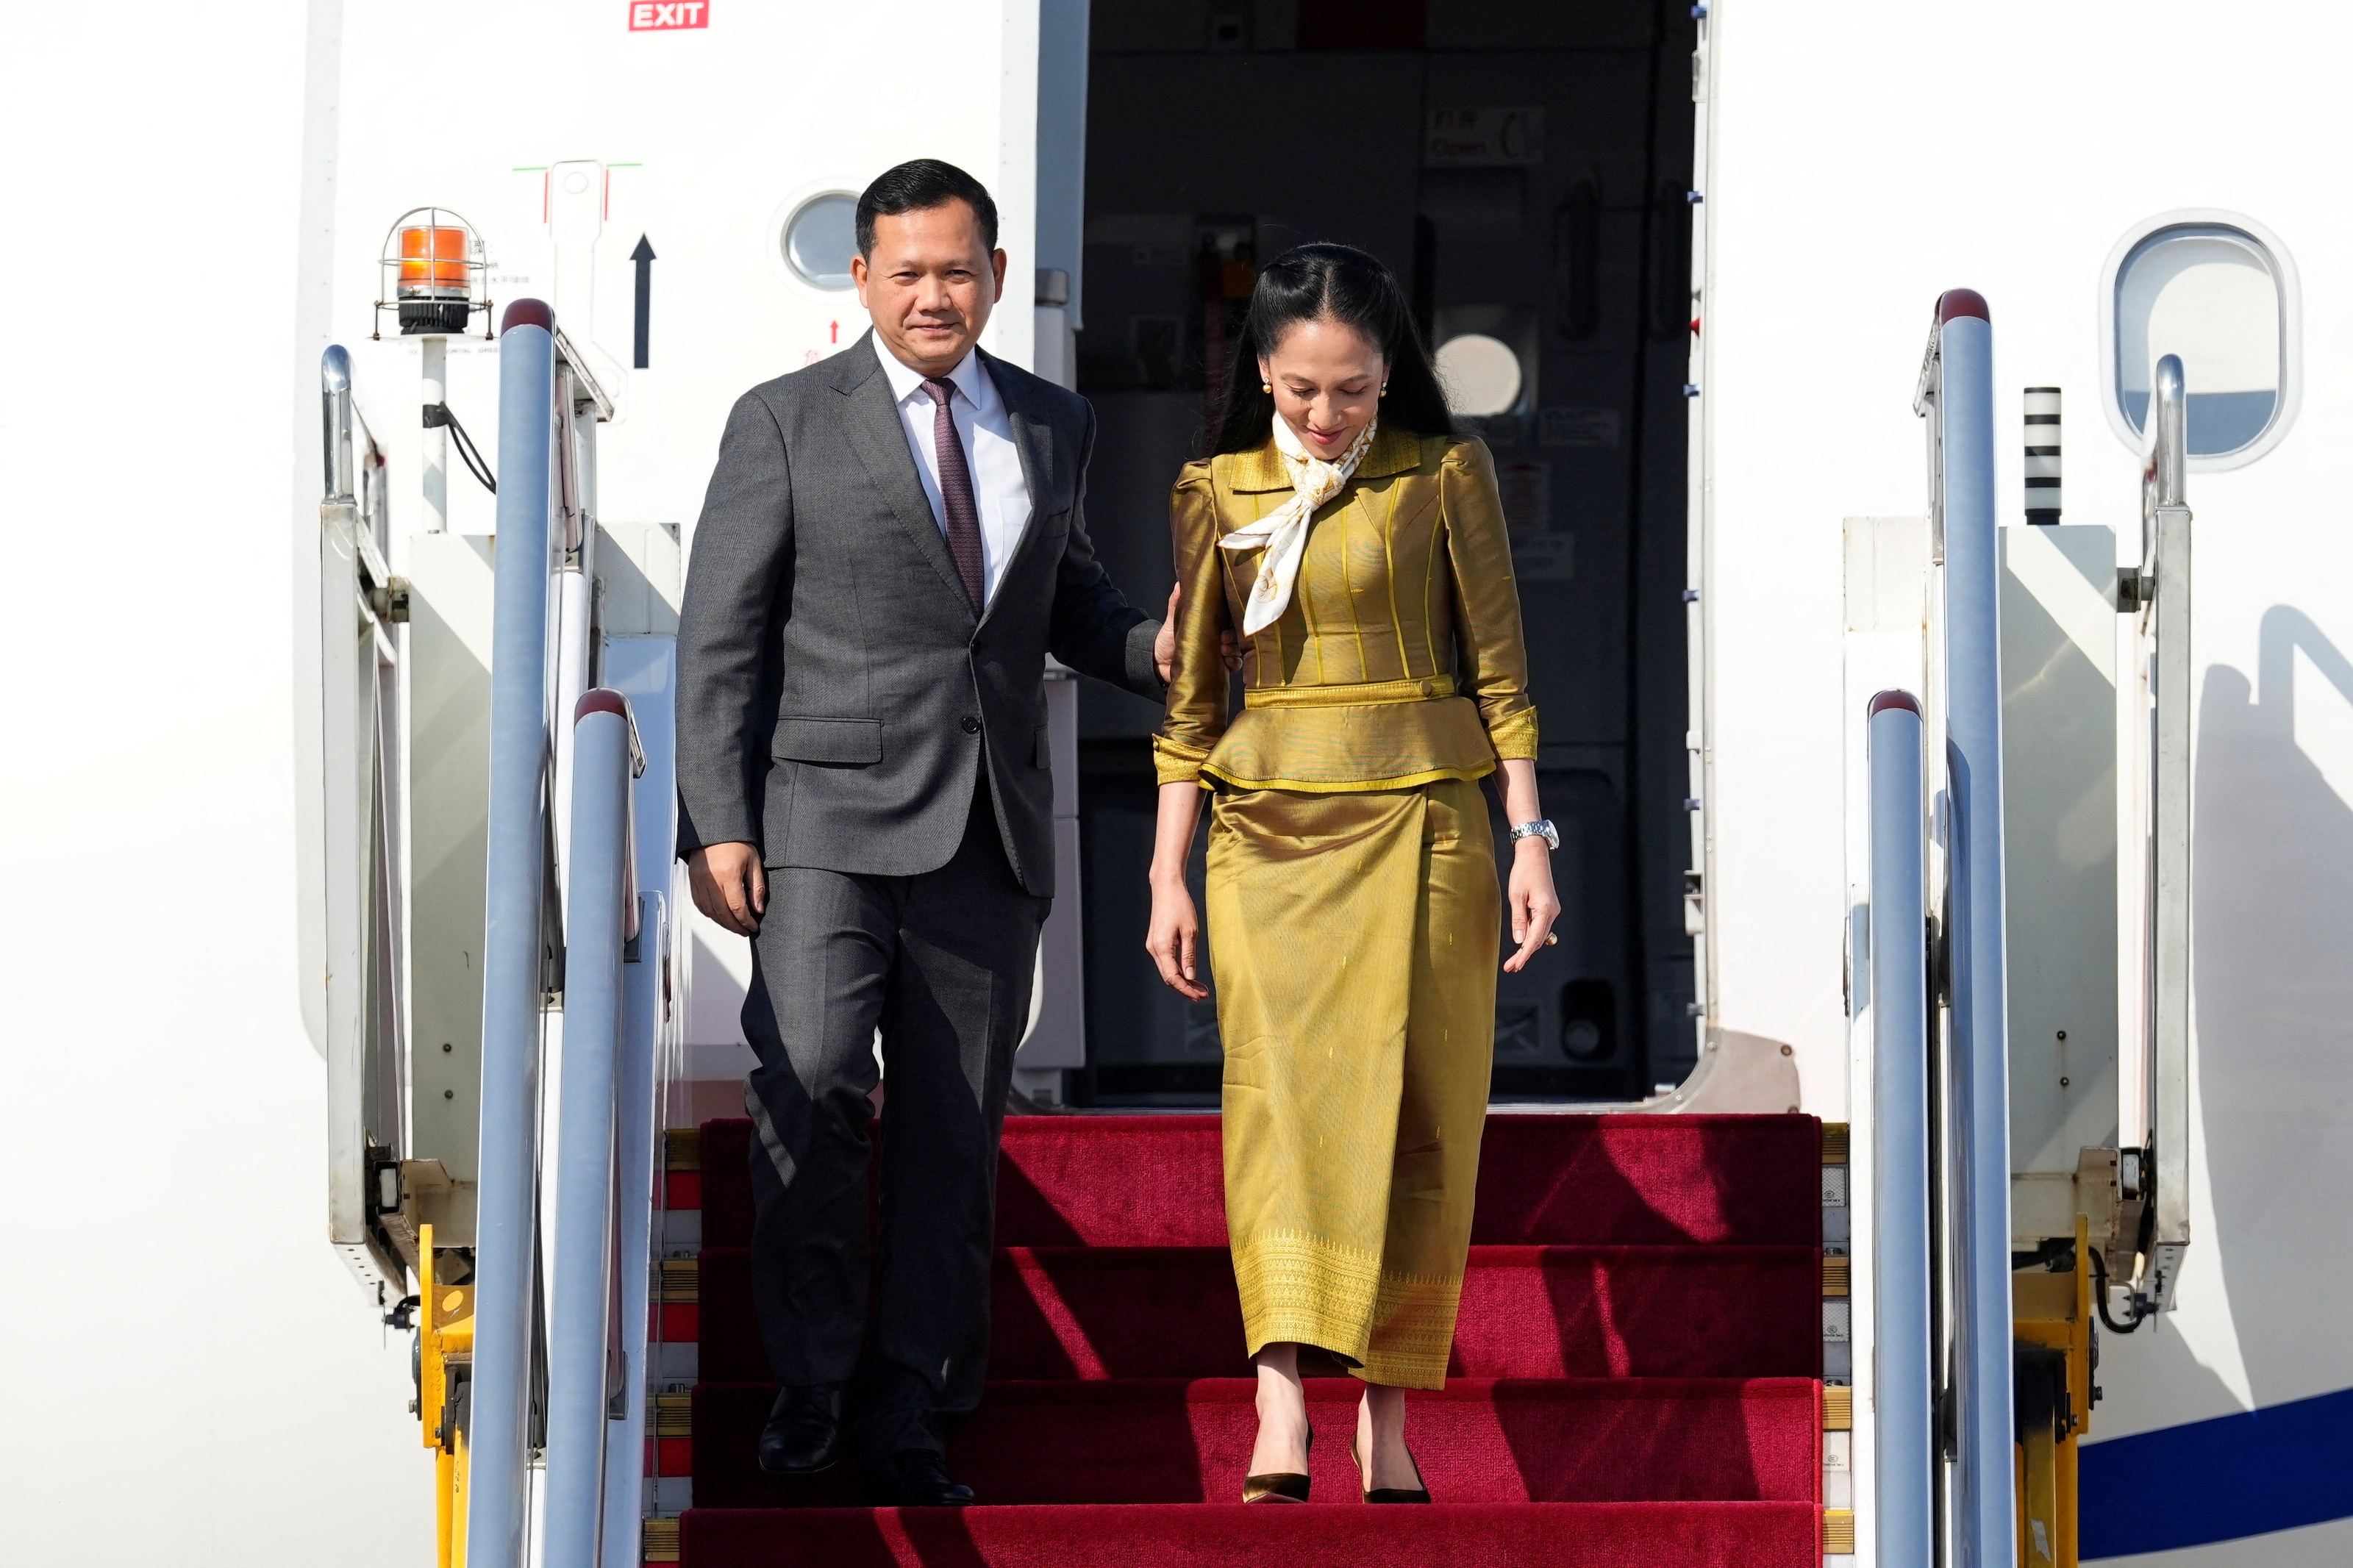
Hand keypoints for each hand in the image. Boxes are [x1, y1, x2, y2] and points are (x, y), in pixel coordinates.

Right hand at [687, 841, 766, 936]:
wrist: (715, 830)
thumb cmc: (736, 843)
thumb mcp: (753, 862)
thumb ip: (756, 887)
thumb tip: (757, 909)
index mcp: (728, 874)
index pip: (737, 907)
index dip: (745, 921)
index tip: (752, 927)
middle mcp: (711, 880)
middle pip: (722, 913)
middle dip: (735, 926)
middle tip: (744, 931)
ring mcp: (699, 881)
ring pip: (709, 911)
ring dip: (722, 923)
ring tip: (734, 926)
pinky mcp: (692, 881)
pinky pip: (699, 904)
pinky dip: (710, 914)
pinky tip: (719, 916)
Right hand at [1145, 874, 1208, 999]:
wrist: (1166, 887)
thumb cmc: (1180, 906)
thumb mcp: (1190, 931)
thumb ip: (1189, 956)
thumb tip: (1190, 977)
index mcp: (1161, 947)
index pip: (1173, 977)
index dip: (1186, 989)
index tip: (1201, 996)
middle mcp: (1154, 949)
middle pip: (1168, 977)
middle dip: (1186, 988)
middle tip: (1204, 994)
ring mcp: (1153, 946)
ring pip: (1167, 971)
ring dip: (1182, 980)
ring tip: (1200, 987)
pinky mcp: (1156, 942)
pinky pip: (1166, 962)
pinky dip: (1177, 970)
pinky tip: (1189, 973)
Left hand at [1152, 580, 1242, 686]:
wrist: (1158, 662)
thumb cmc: (1167, 639)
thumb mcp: (1172, 619)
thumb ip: (1176, 603)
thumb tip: (1179, 584)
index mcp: (1211, 624)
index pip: (1229, 619)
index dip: (1231, 619)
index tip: (1225, 622)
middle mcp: (1218, 638)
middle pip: (1236, 634)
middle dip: (1233, 636)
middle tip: (1222, 638)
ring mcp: (1220, 652)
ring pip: (1237, 650)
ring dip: (1234, 650)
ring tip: (1222, 650)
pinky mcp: (1219, 667)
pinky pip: (1234, 665)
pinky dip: (1233, 663)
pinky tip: (1226, 661)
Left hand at [1502, 839, 1560, 973]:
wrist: (1534, 855)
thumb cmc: (1524, 872)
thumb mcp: (1516, 896)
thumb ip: (1518, 919)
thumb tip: (1519, 940)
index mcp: (1545, 910)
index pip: (1534, 939)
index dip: (1524, 955)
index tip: (1515, 966)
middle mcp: (1552, 913)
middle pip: (1538, 940)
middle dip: (1524, 954)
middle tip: (1510, 967)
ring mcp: (1552, 911)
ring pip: (1539, 935)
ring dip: (1527, 947)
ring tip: (1513, 961)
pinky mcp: (1548, 908)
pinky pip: (1539, 927)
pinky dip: (1530, 936)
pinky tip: (1522, 945)